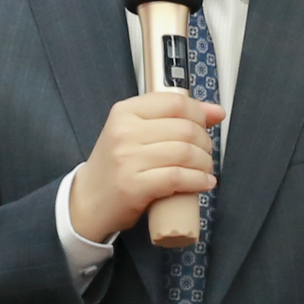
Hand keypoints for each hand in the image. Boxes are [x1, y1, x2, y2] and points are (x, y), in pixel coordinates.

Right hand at [68, 92, 226, 240]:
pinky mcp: (133, 186)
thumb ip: (170, 118)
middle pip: (185, 129)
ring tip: (205, 170)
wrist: (87, 201)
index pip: (175, 102)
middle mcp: (124, 132)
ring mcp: (127, 159)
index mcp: (125, 112)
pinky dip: (198, 181)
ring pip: (185, 153)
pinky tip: (204, 183)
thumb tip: (216, 112)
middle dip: (205, 143)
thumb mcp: (134, 133)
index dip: (200, 114)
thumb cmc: (116, 166)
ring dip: (205, 163)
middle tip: (205, 154)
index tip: (208, 126)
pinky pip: (178, 177)